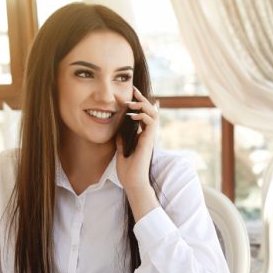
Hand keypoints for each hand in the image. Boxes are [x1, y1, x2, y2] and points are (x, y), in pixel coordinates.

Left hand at [116, 86, 159, 220]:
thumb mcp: (121, 152)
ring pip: (154, 114)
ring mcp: (150, 137)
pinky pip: (151, 122)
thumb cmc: (128, 171)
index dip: (138, 104)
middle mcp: (148, 135)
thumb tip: (118, 132)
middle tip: (133, 91)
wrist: (132, 182)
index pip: (144, 116)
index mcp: (142, 137)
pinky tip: (133, 115)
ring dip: (143, 105)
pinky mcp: (149, 140)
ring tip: (132, 103)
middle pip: (151, 111)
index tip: (130, 95)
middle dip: (142, 99)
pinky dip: (143, 115)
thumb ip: (122, 141)